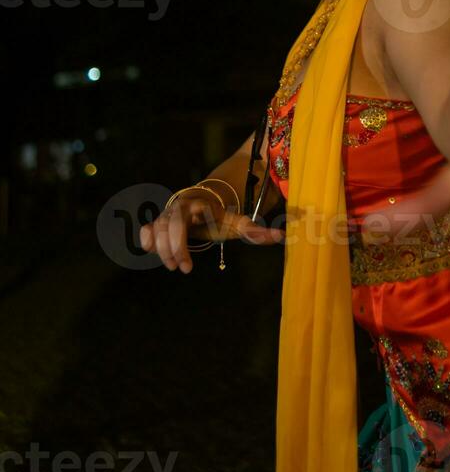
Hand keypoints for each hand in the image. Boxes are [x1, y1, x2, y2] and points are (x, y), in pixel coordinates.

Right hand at [139, 189, 284, 273]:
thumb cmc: (223, 217)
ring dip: (160, 250)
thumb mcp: (238, 223)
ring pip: (154, 229)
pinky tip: (156, 252)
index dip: (180, 244)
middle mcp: (179, 207)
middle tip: (183, 269)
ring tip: (174, 265)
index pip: (182, 221)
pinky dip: (148, 242)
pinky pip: (146, 231)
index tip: (188, 268)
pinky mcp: (158, 223)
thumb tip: (281, 236)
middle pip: (166, 226)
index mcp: (197, 206)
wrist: (207, 202)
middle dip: (171, 250)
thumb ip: (256, 231)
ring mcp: (167, 214)